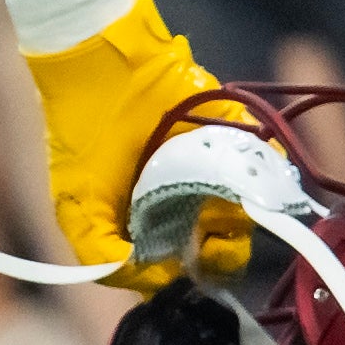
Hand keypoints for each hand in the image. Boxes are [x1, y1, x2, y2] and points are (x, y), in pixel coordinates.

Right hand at [23, 0, 248, 290]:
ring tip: (220, 197)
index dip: (186, 275)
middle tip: (213, 238)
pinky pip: (269, 164)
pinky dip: (265, 170)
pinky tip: (240, 170)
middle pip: (222, 248)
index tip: (184, 267)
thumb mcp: (75, 202)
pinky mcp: (237, 138)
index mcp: (147, 222)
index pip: (179, 267)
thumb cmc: (82, 133)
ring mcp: (213, 170)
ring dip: (240, 213)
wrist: (100, 64)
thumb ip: (99, 254)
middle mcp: (183, 201)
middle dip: (222, 252)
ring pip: (248, 212)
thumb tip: (147, 280)